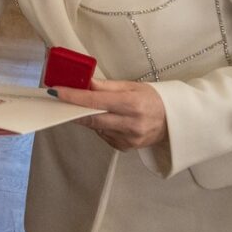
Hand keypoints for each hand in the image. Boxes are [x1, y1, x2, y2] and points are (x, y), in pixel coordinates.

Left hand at [52, 78, 167, 150]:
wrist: (175, 121)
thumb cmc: (153, 98)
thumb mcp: (132, 86)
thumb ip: (106, 86)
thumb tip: (84, 83)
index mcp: (132, 104)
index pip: (96, 101)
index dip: (74, 97)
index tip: (56, 92)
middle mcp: (131, 124)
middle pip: (92, 118)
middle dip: (73, 109)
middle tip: (59, 101)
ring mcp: (129, 139)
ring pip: (96, 128)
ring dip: (87, 117)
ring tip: (88, 106)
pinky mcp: (126, 148)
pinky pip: (104, 136)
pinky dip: (100, 126)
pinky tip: (107, 119)